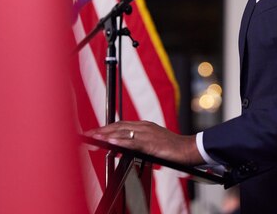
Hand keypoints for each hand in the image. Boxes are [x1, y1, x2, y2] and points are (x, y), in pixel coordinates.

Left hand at [85, 121, 203, 165]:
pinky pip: (133, 143)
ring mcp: (147, 134)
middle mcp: (143, 127)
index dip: (105, 129)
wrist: (188, 149)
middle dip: (101, 131)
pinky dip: (121, 143)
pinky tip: (111, 145)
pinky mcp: (151, 143)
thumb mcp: (151, 145)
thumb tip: (116, 150)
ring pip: (123, 133)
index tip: (93, 132)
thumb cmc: (171, 149)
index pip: (120, 126)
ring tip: (93, 138)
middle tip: (87, 135)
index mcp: (143, 126)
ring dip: (106, 136)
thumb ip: (135, 145)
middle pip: (118, 127)